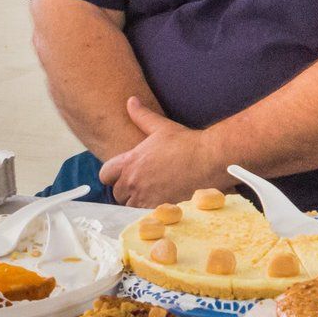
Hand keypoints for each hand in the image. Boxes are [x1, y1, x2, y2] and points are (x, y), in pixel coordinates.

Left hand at [97, 97, 233, 207]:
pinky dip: (150, 211)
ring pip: (129, 206)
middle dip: (127, 190)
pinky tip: (163, 202)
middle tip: (144, 185)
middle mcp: (133, 181)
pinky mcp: (158, 208)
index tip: (125, 174)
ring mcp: (145, 197)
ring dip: (138, 202)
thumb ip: (142, 116)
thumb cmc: (188, 143)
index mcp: (131, 161)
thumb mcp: (162, 127)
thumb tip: (130, 101)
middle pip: (117, 193)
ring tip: (154, 194)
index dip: (113, 175)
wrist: (211, 159)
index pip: (105, 174)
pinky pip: (144, 215)